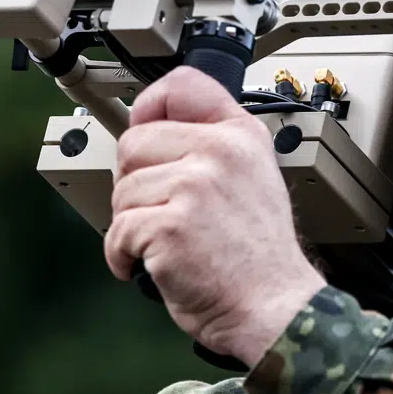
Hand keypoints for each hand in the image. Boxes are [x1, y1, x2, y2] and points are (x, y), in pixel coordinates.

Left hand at [105, 67, 324, 366]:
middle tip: (159, 210)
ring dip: (130, 225)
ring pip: (121, 191)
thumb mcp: (254, 177)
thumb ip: (213, 147)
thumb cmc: (258, 257)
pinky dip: (122, 256)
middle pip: (134, 142)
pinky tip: (150, 264)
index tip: (144, 128)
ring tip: (164, 243)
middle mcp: (220, 152)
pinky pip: (118, 231)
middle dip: (133, 182)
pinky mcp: (171, 225)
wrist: (274, 308)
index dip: (150, 106)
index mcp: (240, 135)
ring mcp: (195, 186)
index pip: (182, 85)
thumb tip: (153, 131)